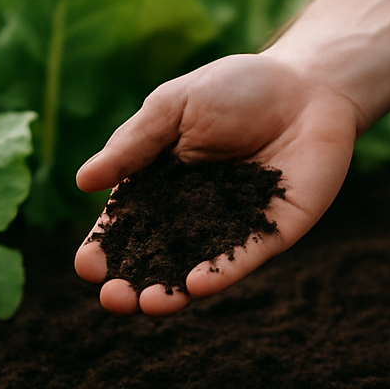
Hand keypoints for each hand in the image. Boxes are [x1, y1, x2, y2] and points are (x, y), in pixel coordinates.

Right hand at [74, 52, 359, 314]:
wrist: (306, 83)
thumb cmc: (236, 87)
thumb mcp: (174, 107)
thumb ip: (133, 145)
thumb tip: (83, 182)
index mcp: (161, 184)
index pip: (125, 225)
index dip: (104, 248)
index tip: (86, 266)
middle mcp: (193, 214)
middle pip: (155, 258)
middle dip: (131, 284)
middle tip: (113, 299)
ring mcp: (233, 227)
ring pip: (196, 269)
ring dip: (172, 292)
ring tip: (150, 305)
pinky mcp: (273, 232)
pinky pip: (243, 257)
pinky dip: (220, 272)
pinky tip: (196, 285)